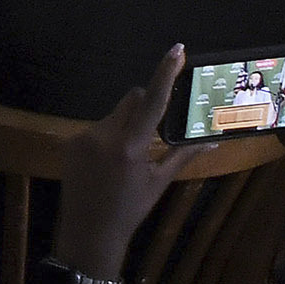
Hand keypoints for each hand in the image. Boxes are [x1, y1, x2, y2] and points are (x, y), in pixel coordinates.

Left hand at [56, 49, 183, 277]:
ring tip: (128, 157)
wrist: (89, 233)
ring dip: (126, 124)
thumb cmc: (130, 209)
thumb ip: (183, 154)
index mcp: (130, 146)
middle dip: (145, 107)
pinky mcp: (71, 142)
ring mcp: (84, 137)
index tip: (176, 49)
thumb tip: (213, 140)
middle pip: (132, 100)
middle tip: (153, 133)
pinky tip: (109, 163)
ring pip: (115, 114)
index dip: (165, 73)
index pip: (152, 101)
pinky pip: (98, 127)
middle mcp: (104, 135)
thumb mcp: (159, 181)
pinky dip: (109, 136)